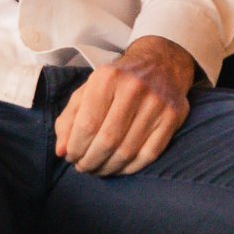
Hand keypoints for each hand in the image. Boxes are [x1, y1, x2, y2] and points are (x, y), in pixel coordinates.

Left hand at [54, 37, 195, 176]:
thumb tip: (61, 152)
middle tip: (83, 168)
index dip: (76, 147)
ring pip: (128, 151)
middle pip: (108, 140)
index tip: (70, 157)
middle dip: (90, 161)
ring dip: (108, 168)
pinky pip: (149, 154)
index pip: (87, 124)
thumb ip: (69, 119)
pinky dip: (130, 168)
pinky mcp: (173, 117)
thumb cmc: (117, 82)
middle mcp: (134, 88)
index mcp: (108, 77)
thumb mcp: (88, 90)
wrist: (160, 63)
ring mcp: (157, 103)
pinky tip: (119, 168)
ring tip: (98, 169)